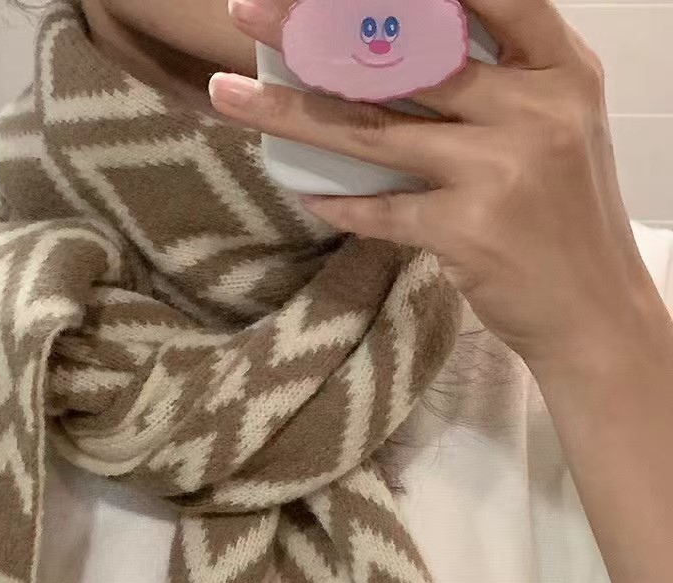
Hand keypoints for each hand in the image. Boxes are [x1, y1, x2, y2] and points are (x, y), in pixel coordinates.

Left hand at [208, 0, 653, 371]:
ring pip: (372, 130)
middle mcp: (533, 108)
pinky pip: (382, 210)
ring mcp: (499, 169)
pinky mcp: (467, 231)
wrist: (593, 313)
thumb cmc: (565, 217)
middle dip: (318, 28)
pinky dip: (339, 204)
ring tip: (229, 93)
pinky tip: (304, 194)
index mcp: (561, 70)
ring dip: (291, 111)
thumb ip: (503, 82)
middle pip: (408, 55)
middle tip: (250, 9)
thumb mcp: (558, 128)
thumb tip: (402, 47)